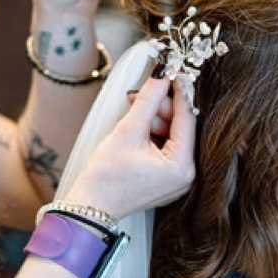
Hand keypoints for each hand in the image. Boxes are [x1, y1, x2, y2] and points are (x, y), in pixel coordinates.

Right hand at [65, 76, 196, 219]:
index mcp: (181, 166)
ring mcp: (177, 180)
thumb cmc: (105, 176)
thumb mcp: (128, 131)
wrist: (90, 206)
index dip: (179, 91)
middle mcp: (186, 176)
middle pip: (180, 127)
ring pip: (173, 136)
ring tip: (132, 113)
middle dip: (160, 108)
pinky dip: (153, 135)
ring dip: (154, 120)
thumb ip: (148, 99)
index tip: (174, 70)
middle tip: (139, 95)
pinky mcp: (167, 180)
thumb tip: (162, 74)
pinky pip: (167, 149)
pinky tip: (136, 129)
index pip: (187, 118)